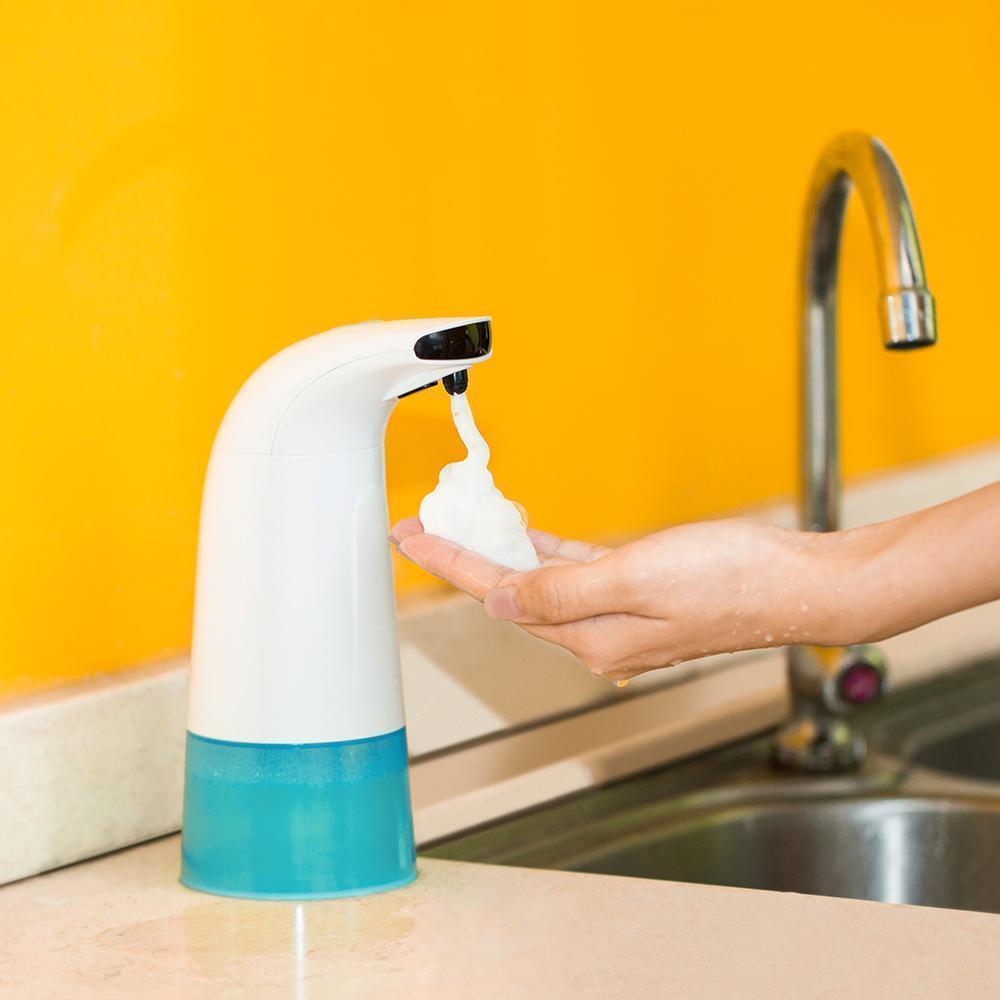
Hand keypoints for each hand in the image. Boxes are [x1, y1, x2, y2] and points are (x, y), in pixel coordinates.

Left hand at [390, 516, 850, 682]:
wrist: (800, 585)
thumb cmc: (732, 578)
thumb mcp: (638, 577)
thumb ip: (564, 590)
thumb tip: (502, 599)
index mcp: (592, 635)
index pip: (501, 595)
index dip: (452, 563)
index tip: (412, 537)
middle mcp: (599, 635)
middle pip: (513, 592)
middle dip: (464, 558)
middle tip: (423, 526)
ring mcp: (619, 618)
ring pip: (541, 583)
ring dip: (502, 553)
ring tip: (463, 524)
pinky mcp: (640, 597)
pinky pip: (575, 575)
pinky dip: (547, 553)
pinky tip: (529, 535)